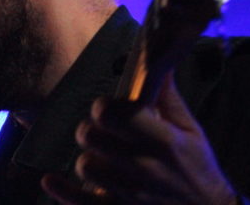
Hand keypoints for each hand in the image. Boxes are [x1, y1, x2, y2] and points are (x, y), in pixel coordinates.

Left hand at [41, 73, 236, 203]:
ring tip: (99, 158)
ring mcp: (131, 193)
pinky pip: (81, 203)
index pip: (115, 113)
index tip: (108, 108)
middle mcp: (145, 167)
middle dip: (89, 129)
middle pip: (89, 136)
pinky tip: (50, 180)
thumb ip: (166, 95)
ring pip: (85, 166)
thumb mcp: (190, 131)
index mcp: (162, 141)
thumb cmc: (199, 168)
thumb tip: (155, 59)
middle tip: (100, 132)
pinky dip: (61, 191)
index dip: (104, 106)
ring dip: (87, 159)